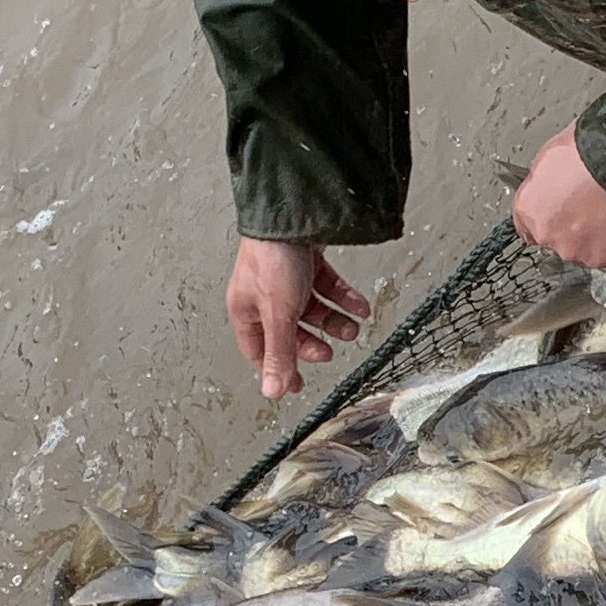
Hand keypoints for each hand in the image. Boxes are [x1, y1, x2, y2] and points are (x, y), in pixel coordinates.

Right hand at [226, 238, 368, 398]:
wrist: (292, 214)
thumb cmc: (274, 258)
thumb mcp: (279, 314)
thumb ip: (279, 354)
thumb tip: (273, 391)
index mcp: (246, 310)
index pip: (259, 350)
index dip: (278, 369)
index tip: (298, 384)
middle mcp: (264, 295)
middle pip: (290, 332)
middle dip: (311, 344)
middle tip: (328, 353)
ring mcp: (286, 278)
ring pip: (312, 309)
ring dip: (334, 322)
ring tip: (352, 328)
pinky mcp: (306, 262)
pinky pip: (327, 287)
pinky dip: (344, 298)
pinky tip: (359, 307)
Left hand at [510, 128, 605, 269]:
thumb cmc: (587, 151)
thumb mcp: (550, 157)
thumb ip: (545, 182)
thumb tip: (552, 186)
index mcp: (528, 209)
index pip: (528, 228)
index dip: (548, 219)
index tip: (560, 214)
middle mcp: (546, 234)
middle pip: (558, 240)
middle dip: (573, 227)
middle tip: (591, 207)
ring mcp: (575, 249)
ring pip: (584, 249)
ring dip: (595, 237)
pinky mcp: (602, 257)